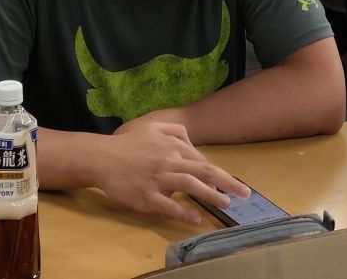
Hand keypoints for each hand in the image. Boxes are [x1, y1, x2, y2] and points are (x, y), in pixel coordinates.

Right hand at [96, 118, 250, 225]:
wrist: (101, 157)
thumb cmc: (128, 144)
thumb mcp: (152, 126)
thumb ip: (175, 130)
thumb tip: (193, 143)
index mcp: (171, 145)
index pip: (200, 159)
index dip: (216, 172)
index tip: (227, 182)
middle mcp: (168, 161)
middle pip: (204, 170)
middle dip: (227, 182)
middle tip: (245, 193)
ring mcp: (158, 179)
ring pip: (190, 186)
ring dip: (211, 195)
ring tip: (226, 203)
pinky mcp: (146, 196)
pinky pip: (169, 206)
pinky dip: (184, 212)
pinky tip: (196, 218)